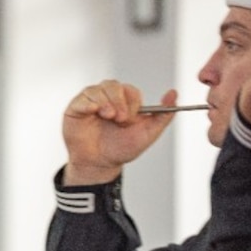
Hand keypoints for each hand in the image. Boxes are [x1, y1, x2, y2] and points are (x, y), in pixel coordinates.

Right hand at [62, 80, 177, 185]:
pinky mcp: (76, 108)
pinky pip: (82, 98)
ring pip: (98, 90)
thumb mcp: (148, 133)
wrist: (99, 165)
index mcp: (124, 102)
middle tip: (119, 119)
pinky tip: (94, 112)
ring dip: (105, 102)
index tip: (129, 119)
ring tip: (108, 117)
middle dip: (119, 101)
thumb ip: (163, 115)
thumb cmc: (121, 150)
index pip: (129, 90)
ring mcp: (91, 102)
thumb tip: (174, 94)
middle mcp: (107, 99)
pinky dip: (90, 103)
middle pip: (113, 86)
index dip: (131, 102)